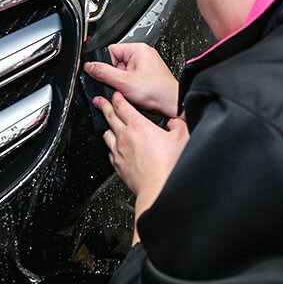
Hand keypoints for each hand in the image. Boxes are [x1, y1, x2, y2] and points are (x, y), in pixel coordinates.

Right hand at [85, 43, 179, 117]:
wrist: (171, 103)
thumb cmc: (156, 91)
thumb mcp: (124, 82)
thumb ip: (103, 73)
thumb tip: (89, 67)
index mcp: (137, 49)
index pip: (110, 50)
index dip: (104, 64)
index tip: (104, 75)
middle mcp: (143, 53)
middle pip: (115, 61)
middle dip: (114, 75)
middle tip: (120, 85)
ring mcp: (146, 64)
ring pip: (122, 71)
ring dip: (122, 82)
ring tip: (129, 89)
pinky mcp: (147, 74)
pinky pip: (131, 77)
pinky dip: (129, 85)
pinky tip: (134, 92)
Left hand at [94, 92, 189, 243]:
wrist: (158, 189)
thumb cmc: (168, 166)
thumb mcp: (182, 138)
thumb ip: (178, 125)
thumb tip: (175, 123)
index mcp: (139, 126)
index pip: (122, 106)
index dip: (117, 98)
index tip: (115, 94)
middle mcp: (125, 137)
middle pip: (109, 116)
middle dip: (104, 106)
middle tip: (100, 101)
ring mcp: (119, 152)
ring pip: (107, 134)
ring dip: (108, 127)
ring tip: (109, 124)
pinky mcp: (117, 166)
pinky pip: (110, 152)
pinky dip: (112, 147)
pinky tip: (116, 148)